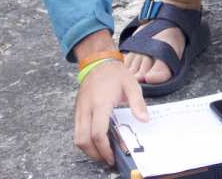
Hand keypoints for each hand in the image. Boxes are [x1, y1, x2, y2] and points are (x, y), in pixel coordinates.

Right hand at [72, 30, 147, 164]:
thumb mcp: (132, 86)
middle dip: (95, 153)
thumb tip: (145, 120)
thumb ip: (138, 104)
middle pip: (84, 139)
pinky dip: (84, 140)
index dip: (104, 147)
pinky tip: (97, 141)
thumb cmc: (116, 74)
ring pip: (77, 137)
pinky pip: (77, 131)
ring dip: (88, 149)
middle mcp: (86, 109)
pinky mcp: (77, 111)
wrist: (98, 62)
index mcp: (100, 104)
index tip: (113, 155)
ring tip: (102, 153)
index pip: (97, 132)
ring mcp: (80, 110)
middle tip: (108, 159)